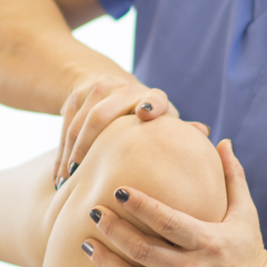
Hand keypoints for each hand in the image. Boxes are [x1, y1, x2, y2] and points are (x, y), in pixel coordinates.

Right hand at [57, 73, 194, 186]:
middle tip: (83, 175)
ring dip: (72, 155)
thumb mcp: (163, 122)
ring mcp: (95, 91)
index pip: (155, 98)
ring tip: (69, 183)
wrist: (106, 84)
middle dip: (90, 145)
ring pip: (78, 125)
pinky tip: (60, 180)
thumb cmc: (146, 116)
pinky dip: (61, 156)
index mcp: (151, 98)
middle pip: (101, 115)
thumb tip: (206, 134)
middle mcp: (122, 90)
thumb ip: (181, 131)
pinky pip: (64, 129)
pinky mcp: (74, 97)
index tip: (145, 113)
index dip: (152, 104)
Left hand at [82, 139, 266, 266]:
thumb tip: (222, 141)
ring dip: (105, 261)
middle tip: (94, 212)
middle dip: (113, 230)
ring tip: (86, 242)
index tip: (117, 190)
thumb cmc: (250, 251)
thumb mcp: (246, 214)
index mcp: (209, 242)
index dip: (140, 205)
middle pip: (142, 250)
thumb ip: (232, 177)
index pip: (168, 222)